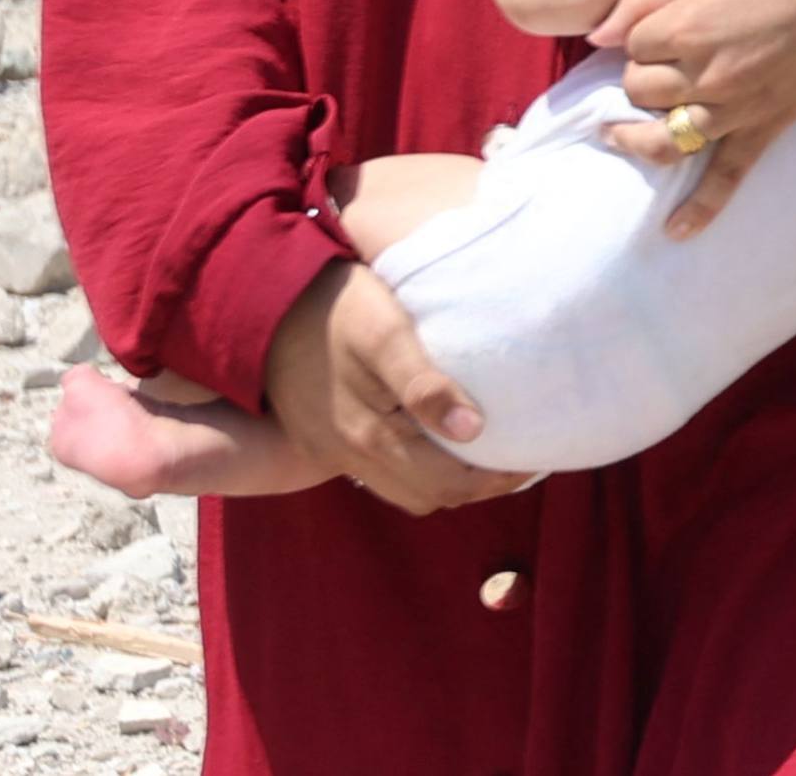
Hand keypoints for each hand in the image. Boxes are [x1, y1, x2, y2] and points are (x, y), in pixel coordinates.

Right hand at [256, 264, 530, 516]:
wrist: (262, 298)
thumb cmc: (335, 306)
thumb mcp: (385, 333)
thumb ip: (425, 383)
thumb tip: (472, 429)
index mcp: (369, 437)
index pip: (447, 484)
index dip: (496, 480)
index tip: (534, 459)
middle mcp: (347, 456)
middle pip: (428, 496)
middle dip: (477, 486)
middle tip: (518, 456)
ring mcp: (331, 451)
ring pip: (401, 489)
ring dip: (445, 480)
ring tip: (485, 451)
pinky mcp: (320, 439)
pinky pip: (377, 472)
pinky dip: (415, 467)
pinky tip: (435, 438)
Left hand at [597, 0, 795, 237]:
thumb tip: (597, 33)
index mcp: (684, 27)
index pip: (632, 46)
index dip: (641, 35)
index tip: (663, 22)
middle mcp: (704, 74)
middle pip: (640, 90)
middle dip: (643, 74)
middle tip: (663, 56)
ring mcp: (735, 107)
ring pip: (664, 138)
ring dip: (637, 136)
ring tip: (617, 134)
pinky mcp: (766, 126)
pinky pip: (727, 176)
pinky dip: (701, 209)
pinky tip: (676, 232)